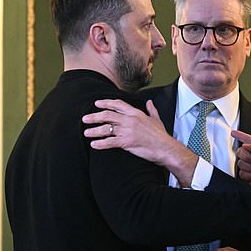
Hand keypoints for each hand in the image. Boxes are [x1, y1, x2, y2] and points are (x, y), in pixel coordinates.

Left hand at [82, 99, 197, 186]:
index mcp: (136, 113)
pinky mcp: (127, 142)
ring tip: (86, 132)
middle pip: (108, 115)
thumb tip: (150, 102)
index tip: (97, 104)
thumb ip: (151, 110)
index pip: (118, 104)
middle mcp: (130, 120)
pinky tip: (94, 145)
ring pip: (106, 128)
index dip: (106, 103)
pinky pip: (110, 142)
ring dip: (94, 130)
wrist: (165, 148)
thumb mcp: (157, 120)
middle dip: (94, 116)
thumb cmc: (161, 136)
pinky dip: (100, 144)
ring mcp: (128, 131)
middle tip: (85, 119)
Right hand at [232, 130, 250, 188]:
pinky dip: (250, 176)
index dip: (240, 135)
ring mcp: (249, 165)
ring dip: (250, 168)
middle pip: (240, 152)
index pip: (248, 139)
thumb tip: (245, 146)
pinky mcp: (247, 174)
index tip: (233, 133)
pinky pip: (241, 173)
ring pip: (240, 163)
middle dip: (248, 158)